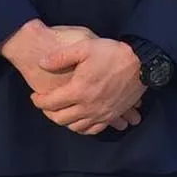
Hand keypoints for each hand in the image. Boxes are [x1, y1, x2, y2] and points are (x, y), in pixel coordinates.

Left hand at [31, 38, 145, 135]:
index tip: (35, 96)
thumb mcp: (84, 47)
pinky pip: (93, 130)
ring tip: (60, 112)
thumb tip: (41, 63)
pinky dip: (82, 128)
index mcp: (78, 90)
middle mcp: (88, 107)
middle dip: (48, 113)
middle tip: (45, 104)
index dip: (38, 101)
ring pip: (75, 127)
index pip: (50, 103)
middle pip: (60, 119)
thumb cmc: (112, 53)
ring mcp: (101, 114)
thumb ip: (61, 56)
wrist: (141, 63)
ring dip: (64, 122)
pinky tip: (79, 121)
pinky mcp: (112, 116)